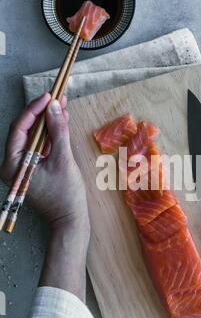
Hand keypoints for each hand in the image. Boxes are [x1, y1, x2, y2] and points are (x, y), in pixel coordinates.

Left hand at [0, 93, 89, 300]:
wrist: (71, 221)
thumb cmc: (65, 196)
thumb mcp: (63, 160)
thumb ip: (58, 131)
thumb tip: (55, 106)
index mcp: (12, 164)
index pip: (19, 128)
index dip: (34, 110)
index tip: (49, 96)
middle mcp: (13, 164)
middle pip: (26, 130)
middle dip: (42, 113)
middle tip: (56, 96)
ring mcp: (24, 166)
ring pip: (35, 136)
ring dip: (49, 121)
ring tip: (62, 104)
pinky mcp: (34, 168)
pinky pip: (41, 146)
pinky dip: (51, 134)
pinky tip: (62, 120)